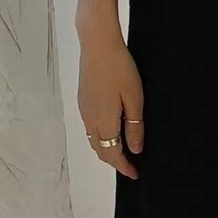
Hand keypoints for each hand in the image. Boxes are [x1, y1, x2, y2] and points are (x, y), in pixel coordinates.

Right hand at [77, 29, 144, 179]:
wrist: (97, 45)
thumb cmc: (119, 68)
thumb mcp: (135, 98)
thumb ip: (134, 126)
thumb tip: (135, 149)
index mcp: (104, 122)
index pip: (113, 154)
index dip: (124, 167)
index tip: (135, 173)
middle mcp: (90, 120)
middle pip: (101, 150)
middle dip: (115, 162)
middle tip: (130, 166)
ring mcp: (84, 111)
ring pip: (94, 140)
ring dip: (107, 150)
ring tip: (122, 151)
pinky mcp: (83, 101)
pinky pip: (90, 129)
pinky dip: (101, 137)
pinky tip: (111, 131)